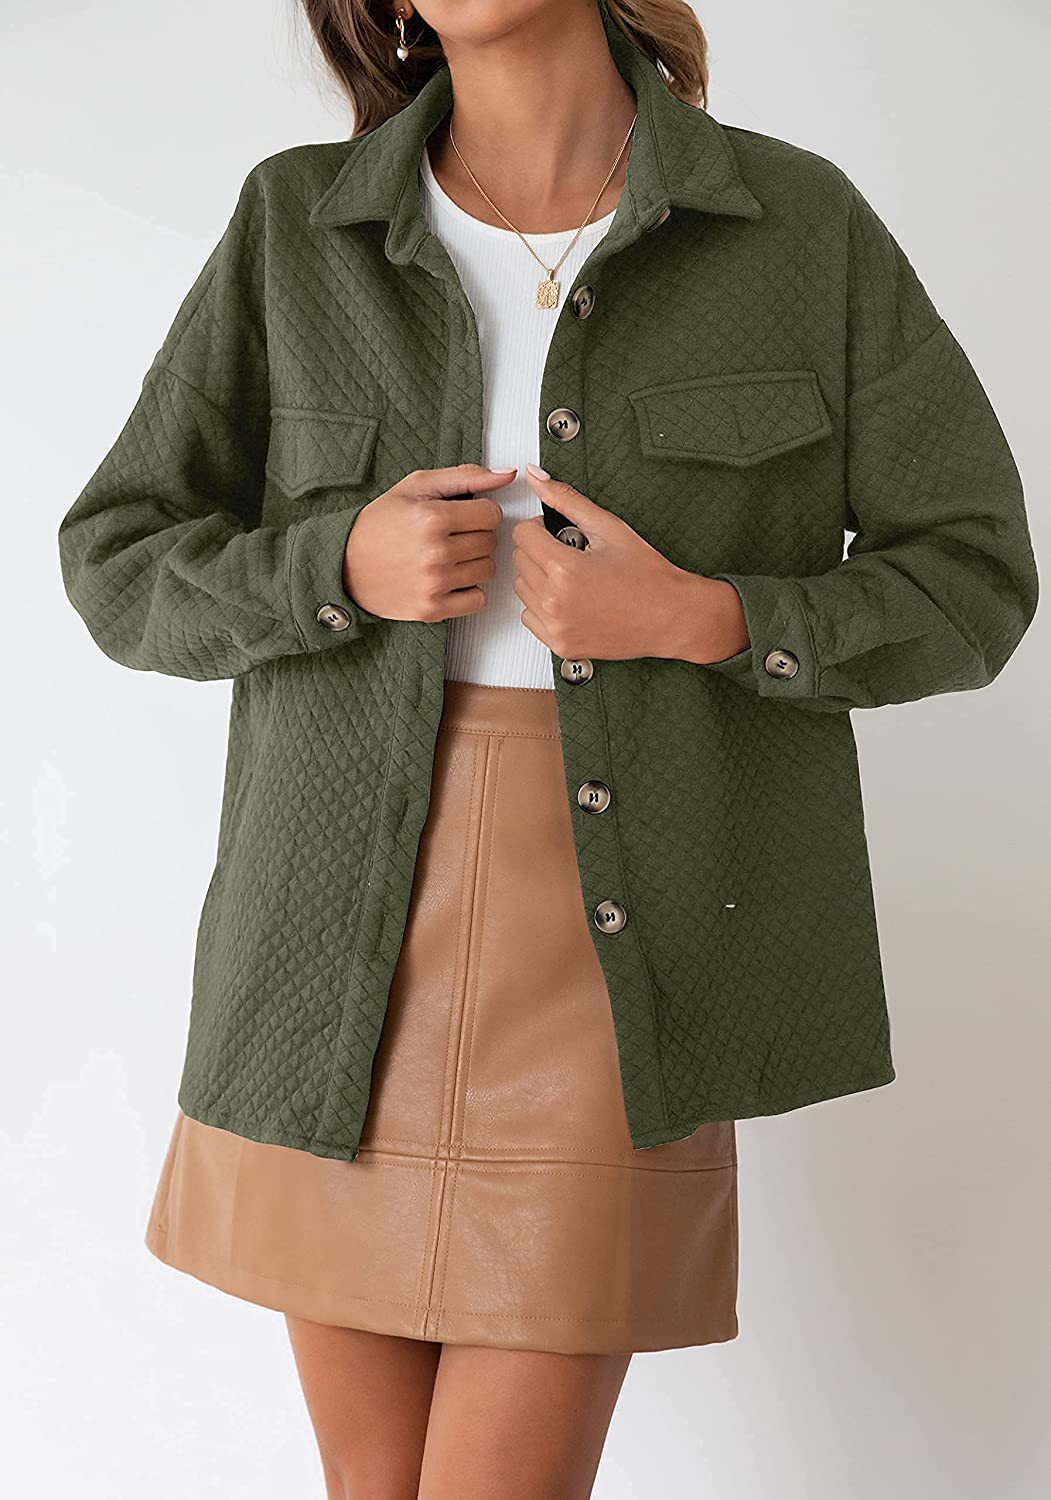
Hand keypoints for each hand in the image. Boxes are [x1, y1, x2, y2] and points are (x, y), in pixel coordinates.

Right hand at [342, 464, 516, 621]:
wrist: (344, 565)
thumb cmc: (380, 524)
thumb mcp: (416, 487)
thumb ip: (465, 477)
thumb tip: (506, 475)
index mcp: (432, 518)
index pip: (492, 514)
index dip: (480, 512)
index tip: (463, 515)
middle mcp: (435, 553)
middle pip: (491, 542)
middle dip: (476, 535)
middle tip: (451, 535)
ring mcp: (435, 584)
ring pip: (488, 570)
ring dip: (474, 562)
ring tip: (449, 556)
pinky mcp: (432, 609)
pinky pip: (478, 600)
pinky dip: (470, 591)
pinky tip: (450, 579)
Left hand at [512, 465, 749, 663]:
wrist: (672, 617)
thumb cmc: (648, 575)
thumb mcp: (608, 527)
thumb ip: (567, 500)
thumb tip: (536, 477)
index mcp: (565, 568)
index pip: (522, 534)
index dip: (540, 527)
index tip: (557, 532)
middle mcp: (556, 601)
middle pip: (519, 561)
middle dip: (540, 551)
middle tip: (573, 554)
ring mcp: (556, 626)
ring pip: (522, 589)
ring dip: (540, 578)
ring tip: (573, 577)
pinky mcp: (560, 645)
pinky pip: (529, 617)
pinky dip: (543, 606)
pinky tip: (571, 600)